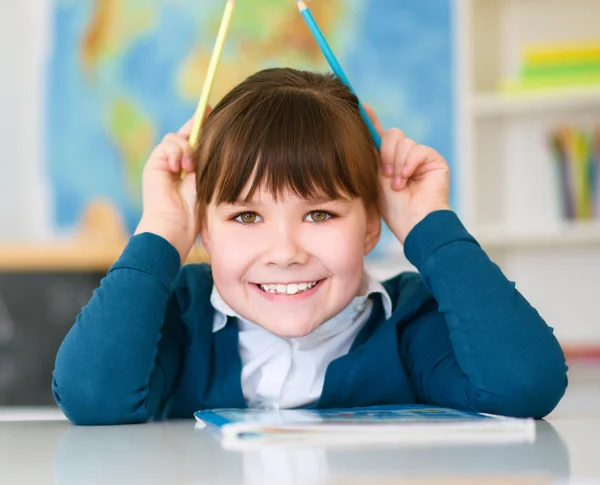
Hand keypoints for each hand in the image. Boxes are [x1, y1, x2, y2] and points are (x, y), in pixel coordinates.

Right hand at [134, 110, 209, 261]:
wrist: (175, 225)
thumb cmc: (196, 211)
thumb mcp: (207, 180)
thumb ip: (207, 161)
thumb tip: (221, 140)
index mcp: (190, 168)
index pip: (195, 141)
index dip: (202, 125)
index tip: (213, 110)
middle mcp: (176, 163)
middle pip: (185, 134)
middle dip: (196, 126)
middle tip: (209, 114)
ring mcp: (164, 163)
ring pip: (176, 138)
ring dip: (185, 150)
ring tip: (190, 168)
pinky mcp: (154, 163)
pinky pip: (167, 144)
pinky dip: (175, 153)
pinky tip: (179, 168)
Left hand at [364, 105, 450, 243]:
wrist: (413, 224)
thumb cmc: (393, 209)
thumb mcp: (374, 179)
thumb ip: (370, 156)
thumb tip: (356, 132)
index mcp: (389, 160)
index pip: (380, 135)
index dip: (371, 120)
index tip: (361, 105)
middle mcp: (404, 155)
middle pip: (392, 135)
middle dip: (385, 154)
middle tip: (385, 175)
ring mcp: (420, 156)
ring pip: (403, 142)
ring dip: (397, 164)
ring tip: (398, 185)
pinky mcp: (434, 159)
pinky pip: (417, 150)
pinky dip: (409, 165)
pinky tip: (407, 180)